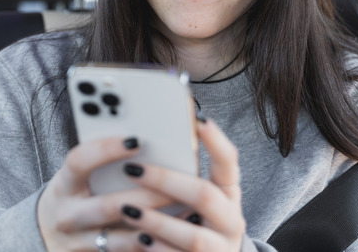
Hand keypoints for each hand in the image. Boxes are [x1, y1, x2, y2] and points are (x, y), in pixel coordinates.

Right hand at [38, 136, 174, 250]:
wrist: (47, 234)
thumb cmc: (72, 195)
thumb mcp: (76, 176)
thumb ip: (100, 162)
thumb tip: (142, 140)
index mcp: (64, 184)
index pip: (79, 162)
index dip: (105, 150)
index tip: (136, 140)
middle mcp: (67, 215)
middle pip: (108, 206)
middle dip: (147, 196)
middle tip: (178, 183)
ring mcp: (79, 241)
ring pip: (123, 236)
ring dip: (156, 225)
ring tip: (187, 211)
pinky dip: (153, 243)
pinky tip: (176, 233)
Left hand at [118, 118, 245, 250]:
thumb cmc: (192, 221)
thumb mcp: (194, 199)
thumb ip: (180, 176)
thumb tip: (142, 142)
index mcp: (228, 193)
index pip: (228, 161)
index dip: (216, 140)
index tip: (198, 119)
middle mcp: (231, 219)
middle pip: (204, 195)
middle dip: (165, 180)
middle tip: (132, 168)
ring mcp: (221, 248)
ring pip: (194, 236)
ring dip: (157, 221)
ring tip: (127, 209)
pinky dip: (158, 250)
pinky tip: (139, 239)